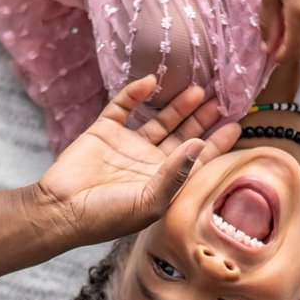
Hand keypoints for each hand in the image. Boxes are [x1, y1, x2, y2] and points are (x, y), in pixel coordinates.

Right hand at [36, 76, 240, 245]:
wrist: (61, 211)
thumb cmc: (108, 217)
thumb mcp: (150, 202)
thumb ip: (175, 174)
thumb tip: (199, 144)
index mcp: (163, 183)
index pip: (196, 160)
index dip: (216, 143)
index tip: (237, 124)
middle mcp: (148, 163)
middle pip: (182, 135)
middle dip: (202, 119)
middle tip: (222, 100)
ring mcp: (127, 146)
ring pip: (159, 119)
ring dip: (177, 105)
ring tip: (198, 89)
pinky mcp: (104, 131)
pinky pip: (123, 106)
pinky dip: (136, 93)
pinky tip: (152, 81)